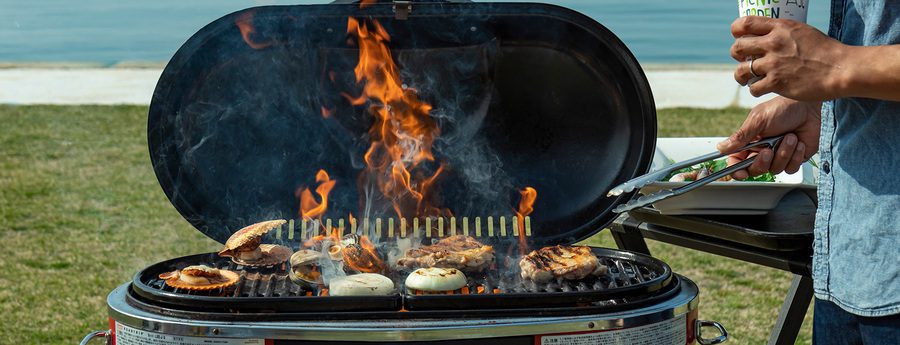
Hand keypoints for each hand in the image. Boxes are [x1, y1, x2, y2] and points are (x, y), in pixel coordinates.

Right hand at [717, 96, 820, 178]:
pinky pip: (791, 168)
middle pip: (755, 170)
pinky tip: (799, 142)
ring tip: (790, 137)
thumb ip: (740, 136)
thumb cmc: (782, 109)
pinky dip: (796, 156)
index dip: (736, 170)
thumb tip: (721, 147)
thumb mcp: (758, 120)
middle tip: (768, 150)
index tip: (741, 172)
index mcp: (749, 142)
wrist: (809, 108)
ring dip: (783, 153)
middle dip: (762, 162)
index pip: (737, 161)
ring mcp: (779, 156)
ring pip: (775, 169)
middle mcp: (762, 151)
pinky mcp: (794, 159)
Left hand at [731, 16, 849, 100]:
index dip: (737, 31)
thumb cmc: (825, 51)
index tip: (739, 38)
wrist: (841, 69)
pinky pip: (753, 88)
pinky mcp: (777, 82)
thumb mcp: (802, 31)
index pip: (745, 23)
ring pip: (741, 71)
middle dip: (736, 55)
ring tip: (746, 79)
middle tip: (743, 61)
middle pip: (738, 47)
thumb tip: (765, 36)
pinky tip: (761, 89)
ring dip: (741, 76)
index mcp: (780, 28)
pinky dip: (754, 90)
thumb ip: (781, 32)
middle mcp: (773, 43)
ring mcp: (774, 64)